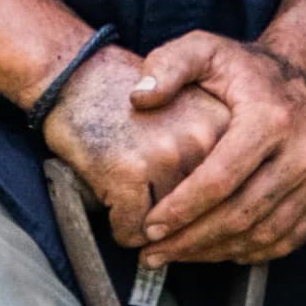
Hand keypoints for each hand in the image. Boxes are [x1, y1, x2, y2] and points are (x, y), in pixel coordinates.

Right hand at [44, 44, 226, 245]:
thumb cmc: (130, 99)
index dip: (205, 208)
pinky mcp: (129, 169)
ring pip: (168, 227)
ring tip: (130, 191)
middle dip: (176, 221)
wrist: (76, 75)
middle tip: (150, 195)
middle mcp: (202, 138)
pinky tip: (112, 198)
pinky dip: (120, 228)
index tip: (184, 199)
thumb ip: (214, 157)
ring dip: (148, 226)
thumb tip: (225, 225)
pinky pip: (132, 230)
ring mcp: (166, 154)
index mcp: (223, 124)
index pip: (229, 195)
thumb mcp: (189, 111)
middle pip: (200, 216)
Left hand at [130, 31, 305, 264]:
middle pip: (241, 214)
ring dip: (216, 252)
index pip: (220, 179)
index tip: (150, 226)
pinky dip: (248, 252)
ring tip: (178, 254)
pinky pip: (286, 239)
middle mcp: (305, 150)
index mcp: (271, 117)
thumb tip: (139, 98)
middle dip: (191, 240)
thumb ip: (167, 65)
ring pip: (263, 234)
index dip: (182, 209)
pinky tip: (216, 250)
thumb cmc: (250, 68)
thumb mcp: (206, 49)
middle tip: (155, 252)